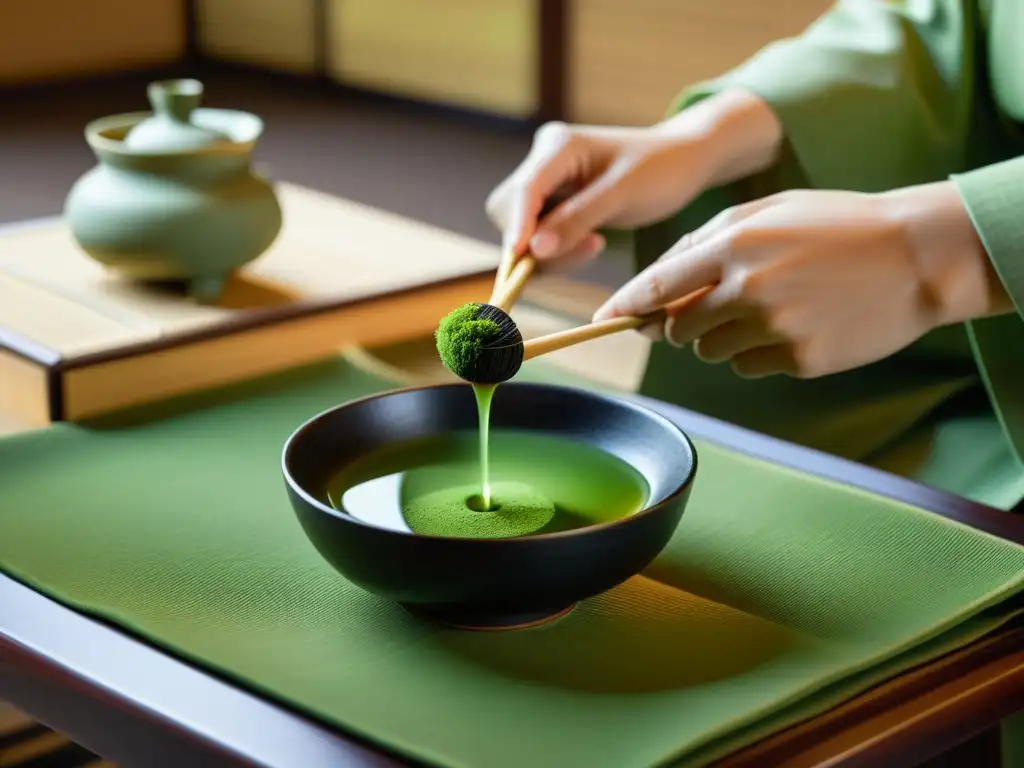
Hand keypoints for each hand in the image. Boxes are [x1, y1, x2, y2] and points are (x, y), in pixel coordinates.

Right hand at [485, 88, 782, 269]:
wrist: (682, 162)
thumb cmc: (661, 169)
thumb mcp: (624, 195)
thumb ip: (577, 219)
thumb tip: (533, 250)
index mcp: (559, 145)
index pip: (524, 189)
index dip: (518, 225)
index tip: (518, 258)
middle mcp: (543, 160)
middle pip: (510, 211)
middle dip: (535, 242)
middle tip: (586, 249)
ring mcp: (546, 182)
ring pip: (521, 229)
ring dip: (549, 250)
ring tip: (595, 244)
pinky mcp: (552, 203)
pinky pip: (537, 236)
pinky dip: (558, 250)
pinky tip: (592, 241)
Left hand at [594, 182, 1010, 378]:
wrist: (919, 256)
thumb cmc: (838, 225)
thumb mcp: (769, 210)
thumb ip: (707, 240)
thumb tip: (658, 281)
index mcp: (734, 245)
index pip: (657, 285)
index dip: (625, 306)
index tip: (601, 320)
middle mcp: (748, 289)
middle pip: (679, 328)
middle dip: (680, 323)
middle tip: (709, 306)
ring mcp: (776, 328)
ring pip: (711, 351)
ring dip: (719, 337)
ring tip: (765, 308)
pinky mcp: (800, 359)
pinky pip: (749, 366)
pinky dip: (756, 352)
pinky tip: (792, 325)